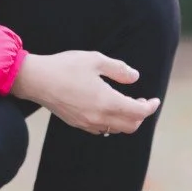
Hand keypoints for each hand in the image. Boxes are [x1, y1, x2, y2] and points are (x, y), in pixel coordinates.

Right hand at [13, 50, 160, 136]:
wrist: (36, 80)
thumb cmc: (66, 67)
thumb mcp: (96, 60)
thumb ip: (119, 69)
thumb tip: (135, 78)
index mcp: (107, 102)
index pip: (138, 112)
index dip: (150, 107)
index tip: (154, 100)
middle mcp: (99, 117)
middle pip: (130, 126)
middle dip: (140, 115)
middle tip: (141, 101)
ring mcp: (87, 123)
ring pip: (116, 129)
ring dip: (126, 119)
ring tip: (125, 103)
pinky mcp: (77, 123)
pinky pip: (102, 129)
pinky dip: (111, 122)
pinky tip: (107, 108)